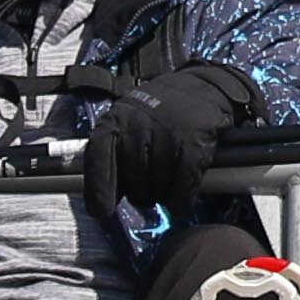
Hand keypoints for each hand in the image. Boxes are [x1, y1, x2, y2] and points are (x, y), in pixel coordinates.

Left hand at [78, 65, 254, 235]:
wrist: (201, 88)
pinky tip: (181, 200)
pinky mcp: (194, 143)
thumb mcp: (127, 126)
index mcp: (115, 121)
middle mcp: (138, 126)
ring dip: (162, 197)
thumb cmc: (159, 115)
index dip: (99, 190)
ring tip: (166, 189)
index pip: (98, 159)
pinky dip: (181, 200)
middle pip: (133, 182)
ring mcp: (167, 134)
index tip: (102, 212)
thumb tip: (103, 202)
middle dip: (141, 195)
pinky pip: (183, 186)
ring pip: (158, 187)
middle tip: (149, 192)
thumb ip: (112, 158)